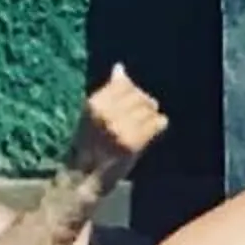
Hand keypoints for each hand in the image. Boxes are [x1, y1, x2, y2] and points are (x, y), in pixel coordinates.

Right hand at [67, 65, 165, 181]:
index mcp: (95, 103)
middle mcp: (107, 114)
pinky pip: (154, 125)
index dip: (133, 88)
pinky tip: (160, 125)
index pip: (123, 84)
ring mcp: (120, 129)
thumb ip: (109, 92)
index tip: (137, 96)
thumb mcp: (92, 114)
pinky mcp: (132, 144)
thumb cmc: (88, 146)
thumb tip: (120, 68)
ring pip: (147, 110)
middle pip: (138, 96)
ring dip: (152, 113)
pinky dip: (160, 123)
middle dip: (145, 101)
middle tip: (149, 107)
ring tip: (152, 118)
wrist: (85, 177)